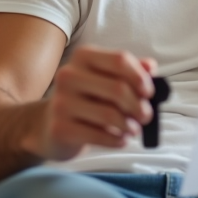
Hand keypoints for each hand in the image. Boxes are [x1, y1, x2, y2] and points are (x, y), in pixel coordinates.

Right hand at [34, 47, 157, 160]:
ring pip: (110, 114)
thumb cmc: (86, 100)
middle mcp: (68, 75)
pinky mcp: (60, 128)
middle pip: (118, 88)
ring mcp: (61, 102)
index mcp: (83, 57)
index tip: (149, 93)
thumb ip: (129, 71)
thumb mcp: (105, 79)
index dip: (140, 77)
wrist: (47, 126)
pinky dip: (117, 140)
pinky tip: (120, 139)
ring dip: (130, 125)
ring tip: (133, 130)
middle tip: (146, 117)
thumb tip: (150, 66)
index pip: (120, 59)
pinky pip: (99, 135)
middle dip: (139, 106)